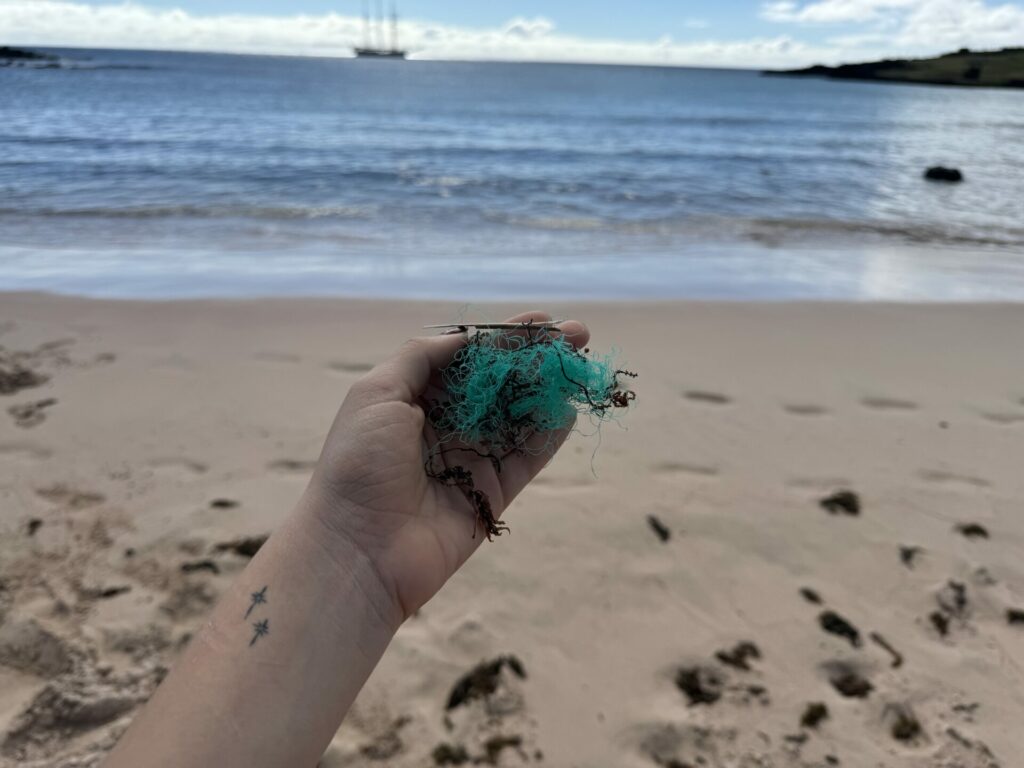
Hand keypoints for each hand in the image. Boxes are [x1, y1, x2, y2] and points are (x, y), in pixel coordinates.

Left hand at [304, 311, 589, 620]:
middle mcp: (445, 426)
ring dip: (550, 388)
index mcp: (414, 399)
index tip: (540, 320)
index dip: (503, 338)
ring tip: (580, 364)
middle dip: (537, 358)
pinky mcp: (491, 494)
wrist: (360, 549)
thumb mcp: (376, 394)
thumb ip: (420, 357)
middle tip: (578, 334)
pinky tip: (570, 409)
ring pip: (519, 416)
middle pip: (500, 383)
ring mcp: (470, 460)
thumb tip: (465, 337)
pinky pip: (527, 458)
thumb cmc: (358, 465)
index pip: (468, 358)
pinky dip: (549, 434)